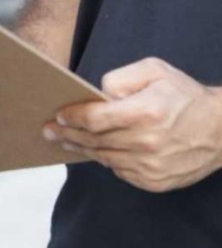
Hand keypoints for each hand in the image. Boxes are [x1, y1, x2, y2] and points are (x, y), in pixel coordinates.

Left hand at [43, 58, 221, 192]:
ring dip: (81, 149)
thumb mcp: (154, 71)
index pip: (95, 119)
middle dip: (67, 134)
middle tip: (48, 131)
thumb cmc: (183, 95)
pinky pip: (120, 171)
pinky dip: (106, 160)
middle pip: (94, 141)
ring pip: (104, 158)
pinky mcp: (155, 181)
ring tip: (64, 140)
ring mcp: (151, 166)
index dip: (72, 117)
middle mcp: (147, 142)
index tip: (58, 116)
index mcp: (145, 112)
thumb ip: (120, 77)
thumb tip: (96, 94)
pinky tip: (95, 150)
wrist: (221, 129)